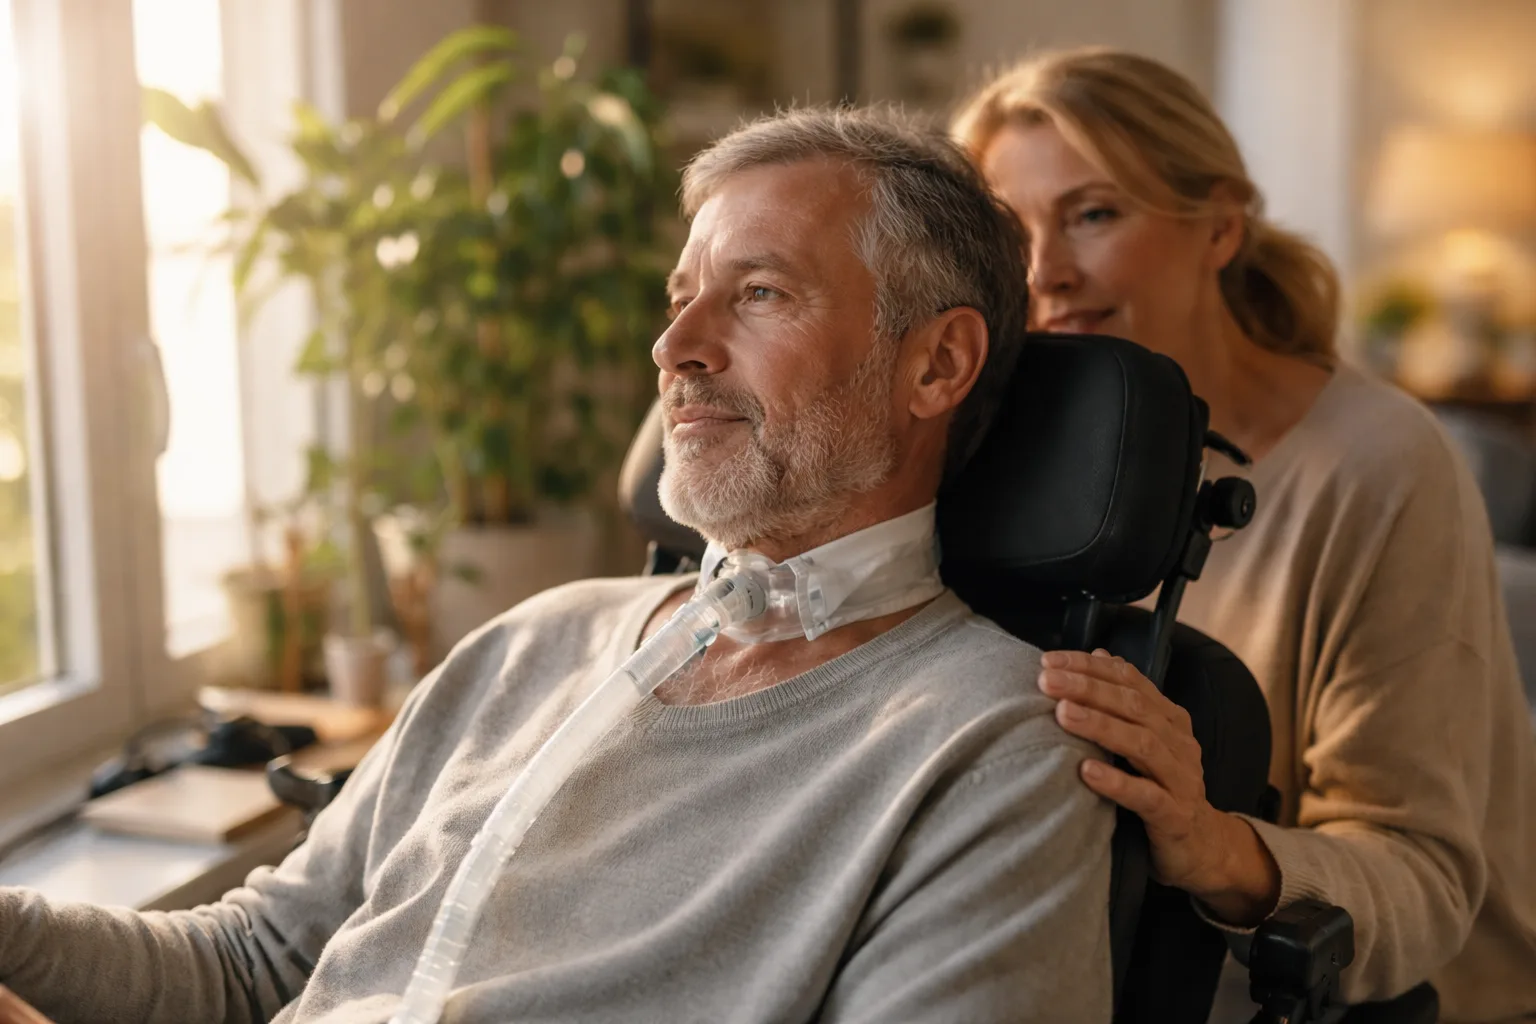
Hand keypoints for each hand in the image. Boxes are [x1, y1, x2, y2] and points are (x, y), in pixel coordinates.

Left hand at [1038, 649, 1280, 925]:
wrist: (1201, 848)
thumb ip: (1124, 700)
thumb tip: (1100, 654)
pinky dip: (1116, 782)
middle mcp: (1178, 742)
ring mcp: (1181, 778)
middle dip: (1087, 689)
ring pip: (1142, 744)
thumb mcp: (1143, 740)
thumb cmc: (1160, 787)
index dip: (1089, 667)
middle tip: (1047, 682)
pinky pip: (1146, 796)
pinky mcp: (1175, 815)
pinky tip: (1085, 772)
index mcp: (1168, 719)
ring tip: (1062, 714)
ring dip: (1099, 726)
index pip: (1129, 680)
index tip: (1049, 661)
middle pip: (1133, 706)